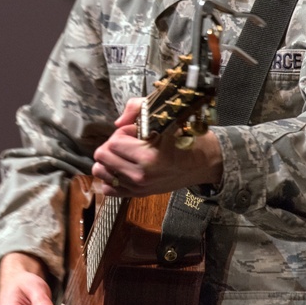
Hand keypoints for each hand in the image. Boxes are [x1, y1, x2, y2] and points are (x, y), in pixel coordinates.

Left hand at [91, 97, 221, 196]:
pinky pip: (109, 189)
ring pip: (101, 172)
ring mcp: (139, 188)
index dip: (122, 132)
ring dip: (109, 160)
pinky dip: (111, 177)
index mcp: (147, 157)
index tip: (135, 132)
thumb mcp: (164, 117)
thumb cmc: (185, 138)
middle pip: (102, 157)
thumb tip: (117, 123)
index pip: (113, 142)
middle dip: (112, 145)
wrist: (204, 162)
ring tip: (126, 154)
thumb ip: (135, 109)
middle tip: (129, 142)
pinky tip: (122, 168)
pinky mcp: (139, 194)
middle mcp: (140, 176)